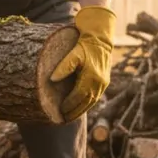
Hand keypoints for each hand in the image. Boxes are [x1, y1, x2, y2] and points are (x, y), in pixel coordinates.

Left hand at [50, 6, 115, 121]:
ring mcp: (103, 83)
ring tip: (70, 116)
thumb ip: (63, 67)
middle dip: (74, 111)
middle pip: (86, 102)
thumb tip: (52, 79)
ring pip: (92, 102)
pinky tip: (79, 107)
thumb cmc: (84, 45)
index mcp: (92, 77)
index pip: (79, 95)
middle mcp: (99, 82)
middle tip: (63, 118)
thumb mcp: (73, 54)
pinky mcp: (104, 82)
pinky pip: (95, 97)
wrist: (100, 39)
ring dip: (81, 110)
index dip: (69, 104)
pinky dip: (87, 104)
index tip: (60, 109)